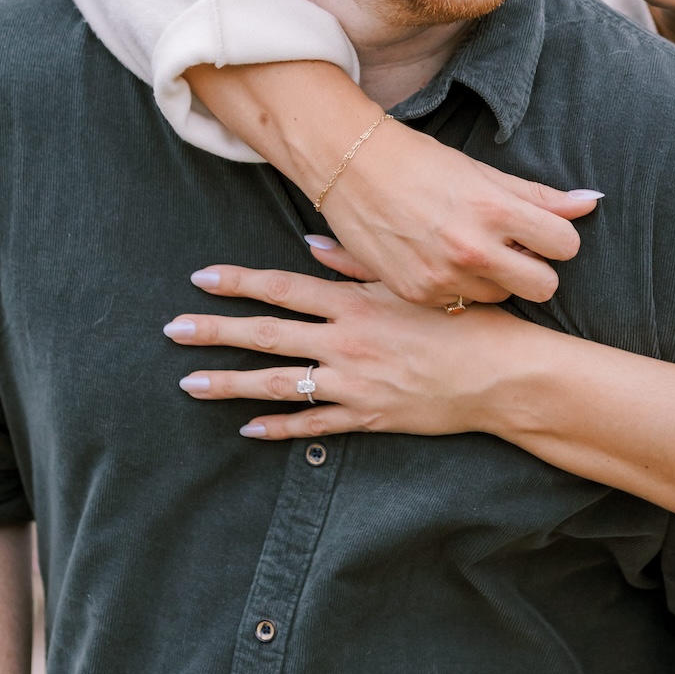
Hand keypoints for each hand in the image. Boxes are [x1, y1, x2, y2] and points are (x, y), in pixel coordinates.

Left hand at [167, 265, 537, 440]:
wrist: (501, 377)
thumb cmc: (466, 320)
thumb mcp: (412, 282)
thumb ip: (358, 264)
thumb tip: (310, 245)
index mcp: (355, 304)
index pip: (283, 288)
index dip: (239, 282)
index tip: (201, 278)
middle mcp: (344, 344)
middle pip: (266, 336)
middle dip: (215, 332)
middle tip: (173, 330)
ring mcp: (352, 384)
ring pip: (276, 385)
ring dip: (229, 384)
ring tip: (189, 383)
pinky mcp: (366, 416)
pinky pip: (311, 424)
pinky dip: (277, 427)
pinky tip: (246, 428)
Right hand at [314, 116, 597, 305]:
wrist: (349, 168)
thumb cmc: (420, 161)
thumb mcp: (483, 173)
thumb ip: (538, 196)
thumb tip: (592, 201)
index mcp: (494, 211)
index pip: (565, 245)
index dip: (556, 238)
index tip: (540, 231)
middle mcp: (472, 250)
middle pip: (544, 287)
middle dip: (535, 268)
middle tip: (513, 248)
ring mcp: (443, 277)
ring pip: (502, 297)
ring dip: (496, 279)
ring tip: (469, 248)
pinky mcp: (418, 294)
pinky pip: (461, 303)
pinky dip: (458, 286)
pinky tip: (440, 258)